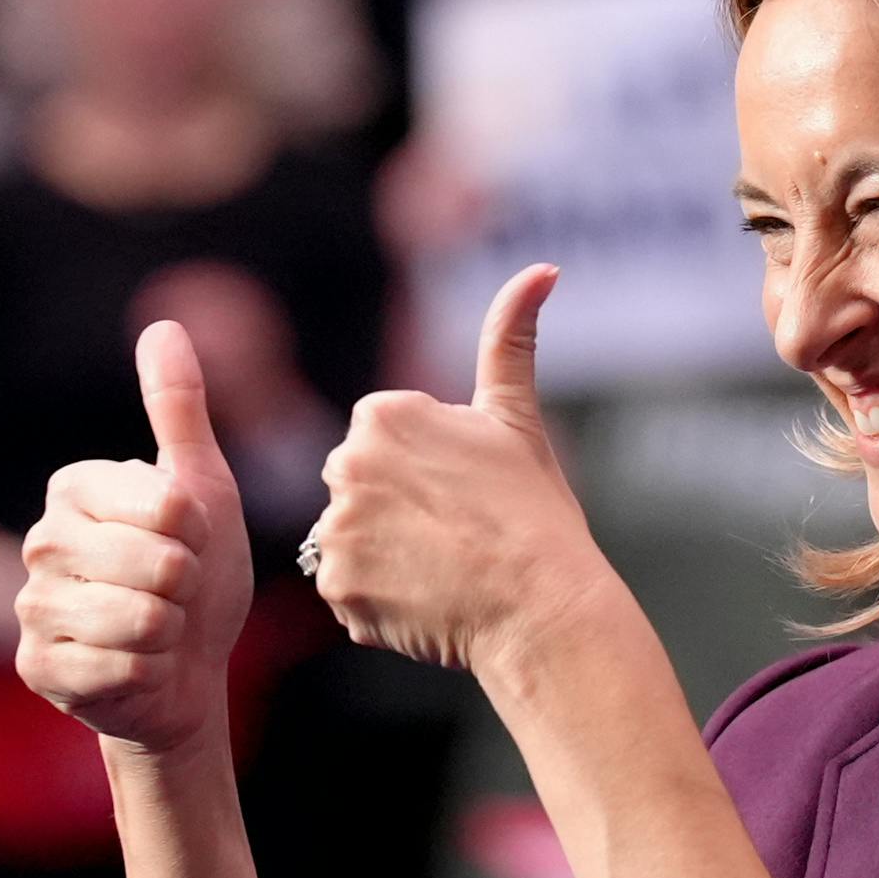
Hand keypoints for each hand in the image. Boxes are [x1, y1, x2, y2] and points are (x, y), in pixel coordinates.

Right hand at [16, 321, 254, 759]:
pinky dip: (148, 673)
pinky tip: (137, 668)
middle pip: (157, 563)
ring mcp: (33, 607)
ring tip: (157, 630)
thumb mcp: (202, 489)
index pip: (165, 504)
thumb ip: (178, 412)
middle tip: (174, 594)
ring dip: (170, 633)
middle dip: (186, 588)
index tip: (186, 542)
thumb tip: (163, 327)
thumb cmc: (196, 580)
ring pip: (139, 619)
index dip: (196, 532)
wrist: (186, 675)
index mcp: (73, 488)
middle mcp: (41, 542)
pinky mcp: (37, 667)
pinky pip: (120, 667)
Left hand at [307, 264, 612, 676]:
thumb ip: (510, 339)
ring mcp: (337, 529)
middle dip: (394, 508)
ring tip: (441, 570)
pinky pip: (345, 589)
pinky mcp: (335, 586)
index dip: (425, 472)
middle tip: (454, 536)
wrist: (542, 609)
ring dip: (384, 555)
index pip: (380, 440)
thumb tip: (542, 269)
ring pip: (349, 538)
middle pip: (357, 485)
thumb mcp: (518, 419)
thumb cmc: (536, 516)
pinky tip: (424, 600)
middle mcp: (346, 464)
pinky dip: (376, 600)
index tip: (463, 496)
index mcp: (383, 414)